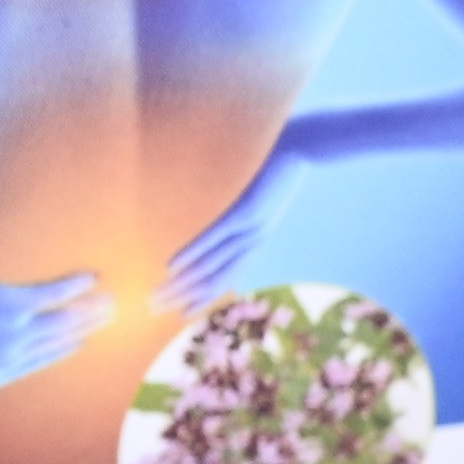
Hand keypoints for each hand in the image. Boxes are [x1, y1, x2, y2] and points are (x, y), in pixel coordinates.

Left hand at [0, 270, 113, 413]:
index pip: (34, 362)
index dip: (59, 350)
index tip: (78, 341)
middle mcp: (10, 359)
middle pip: (55, 341)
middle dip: (84, 328)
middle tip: (108, 318)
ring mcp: (15, 334)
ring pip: (61, 321)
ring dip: (89, 310)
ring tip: (111, 303)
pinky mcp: (13, 306)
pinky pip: (51, 295)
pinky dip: (73, 285)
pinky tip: (91, 277)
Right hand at [162, 144, 307, 309]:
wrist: (311, 149)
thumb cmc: (287, 167)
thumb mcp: (268, 192)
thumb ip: (252, 206)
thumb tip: (240, 210)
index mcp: (257, 240)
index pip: (224, 278)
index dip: (200, 298)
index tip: (176, 314)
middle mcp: (253, 241)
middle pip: (212, 278)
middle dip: (181, 296)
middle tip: (151, 308)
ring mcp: (250, 228)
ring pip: (211, 265)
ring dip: (180, 284)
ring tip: (156, 295)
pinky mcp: (245, 211)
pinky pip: (214, 237)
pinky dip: (191, 253)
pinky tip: (170, 265)